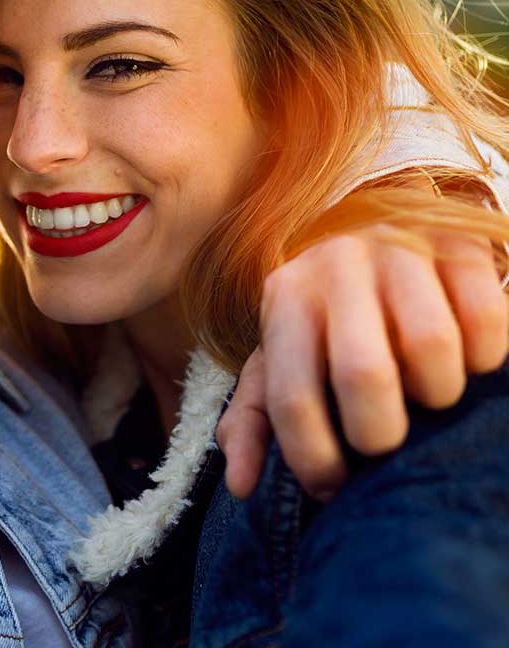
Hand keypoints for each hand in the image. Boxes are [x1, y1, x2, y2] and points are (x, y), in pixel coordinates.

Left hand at [216, 226, 507, 500]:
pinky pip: (486, 319)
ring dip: (437, 394)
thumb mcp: (283, 360)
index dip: (315, 460)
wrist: (383, 240)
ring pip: (432, 346)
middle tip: (385, 441)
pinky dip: (484, 357)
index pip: (291, 397)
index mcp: (285, 298)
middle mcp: (335, 264)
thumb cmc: (328, 324)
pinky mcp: (458, 243)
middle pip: (365, 374)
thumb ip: (255, 420)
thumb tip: (241, 484)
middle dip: (379, 433)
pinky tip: (466, 361)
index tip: (336, 485)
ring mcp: (398, 248)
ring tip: (425, 394)